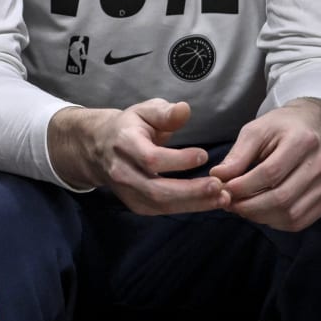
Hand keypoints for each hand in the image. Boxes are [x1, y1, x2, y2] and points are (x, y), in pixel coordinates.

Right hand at [48, 99, 226, 214]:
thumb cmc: (129, 127)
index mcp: (124, 144)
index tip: (204, 154)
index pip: (150, 158)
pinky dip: (188, 208)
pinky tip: (209, 202)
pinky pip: (163, 210)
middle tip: (219, 186)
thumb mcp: (144, 111)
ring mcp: (127, 191)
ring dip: (194, 204)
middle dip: (191, 191)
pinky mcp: (135, 204)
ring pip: (161, 204)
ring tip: (222, 198)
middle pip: (156, 189)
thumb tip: (184, 110)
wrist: (99, 147)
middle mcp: (122, 171)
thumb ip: (164, 113)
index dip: (178, 160)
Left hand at [208, 98, 320, 230]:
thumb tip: (218, 177)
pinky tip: (260, 211)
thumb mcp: (255, 131)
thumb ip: (237, 155)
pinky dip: (275, 221)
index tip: (222, 189)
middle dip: (248, 205)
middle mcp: (320, 165)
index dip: (243, 186)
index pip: (270, 173)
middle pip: (281, 198)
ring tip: (241, 207)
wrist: (314, 128)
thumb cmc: (280, 128)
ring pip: (290, 214)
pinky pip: (299, 221)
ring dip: (259, 216)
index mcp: (302, 142)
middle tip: (228, 203)